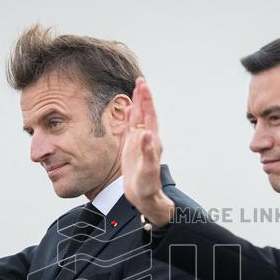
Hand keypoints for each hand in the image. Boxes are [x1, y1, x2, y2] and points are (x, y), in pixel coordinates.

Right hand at [121, 78, 173, 226]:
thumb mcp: (147, 171)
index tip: (143, 85)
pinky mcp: (132, 149)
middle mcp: (147, 140)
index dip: (146, 101)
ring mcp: (140, 143)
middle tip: (140, 80)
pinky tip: (127, 111)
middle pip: (145, 114)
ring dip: (137, 105)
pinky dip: (129, 117)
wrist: (145, 198)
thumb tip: (146, 133)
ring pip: (138, 119)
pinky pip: (131, 128)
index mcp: (152, 142)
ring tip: (135, 90)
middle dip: (143, 97)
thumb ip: (148, 153)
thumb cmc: (148, 187)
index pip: (149, 116)